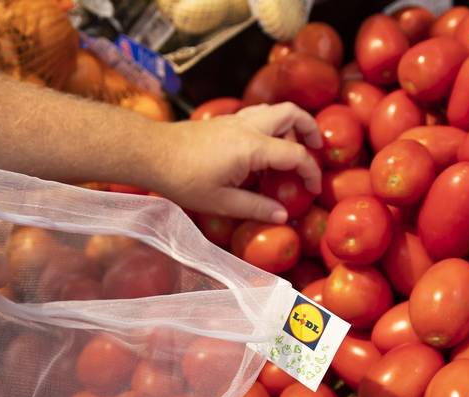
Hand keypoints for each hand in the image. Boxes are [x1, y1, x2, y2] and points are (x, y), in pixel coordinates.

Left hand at [154, 102, 321, 222]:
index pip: (295, 154)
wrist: (153, 153)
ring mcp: (236, 121)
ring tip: (293, 148)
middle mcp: (248, 127)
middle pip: (291, 114)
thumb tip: (282, 216)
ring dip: (290, 125)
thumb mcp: (221, 202)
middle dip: (309, 129)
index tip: (313, 188)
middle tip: (316, 150)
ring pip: (275, 110)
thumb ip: (255, 208)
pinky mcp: (225, 122)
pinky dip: (271, 126)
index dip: (311, 172)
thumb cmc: (183, 179)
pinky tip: (264, 148)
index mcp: (252, 147)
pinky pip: (258, 115)